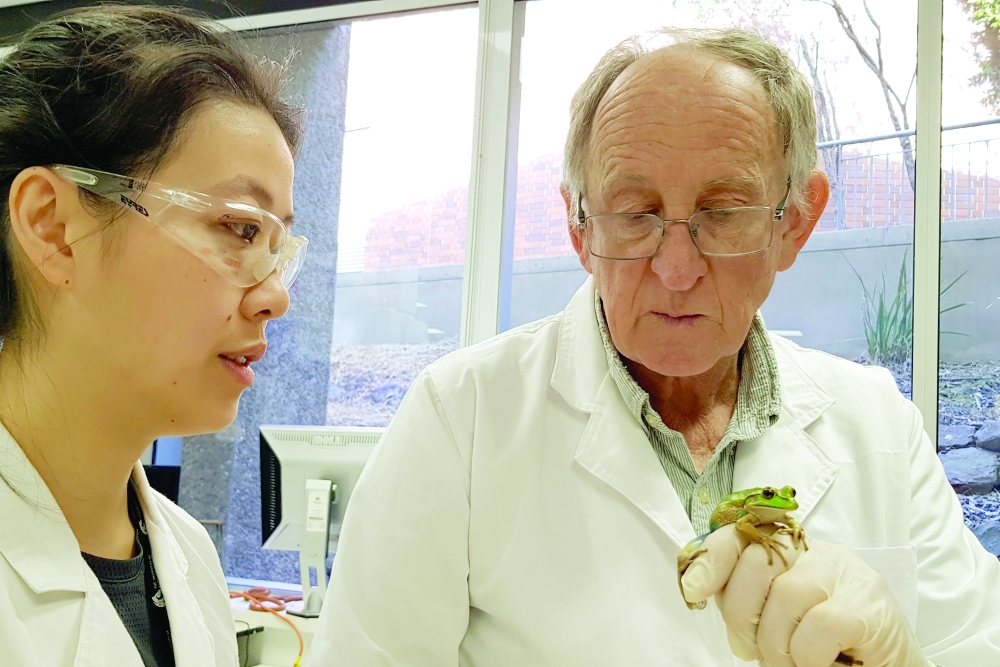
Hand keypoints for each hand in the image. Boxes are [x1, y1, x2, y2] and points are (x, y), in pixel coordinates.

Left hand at [679, 525, 928, 666]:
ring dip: (779, 646)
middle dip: (744, 615)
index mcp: (794, 553)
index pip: (743, 534)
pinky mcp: (871, 606)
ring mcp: (850, 575)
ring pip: (786, 596)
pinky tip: (822, 663)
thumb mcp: (778, 619)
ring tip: (794, 664)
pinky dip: (809, 657)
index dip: (713, 557)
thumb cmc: (830, 649)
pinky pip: (819, 625)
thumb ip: (747, 600)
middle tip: (756, 651)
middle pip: (757, 562)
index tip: (693, 590)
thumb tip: (698, 588)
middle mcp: (821, 553)